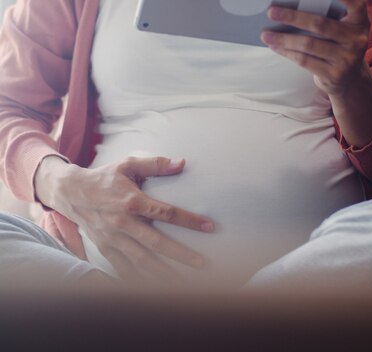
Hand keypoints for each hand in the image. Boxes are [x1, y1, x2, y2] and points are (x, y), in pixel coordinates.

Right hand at [35, 156, 213, 279]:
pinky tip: (154, 289)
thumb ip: (156, 165)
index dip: (188, 220)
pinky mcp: (105, 248)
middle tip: (202, 264)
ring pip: (141, 260)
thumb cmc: (104, 178)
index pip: (166, 213)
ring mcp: (113, 239)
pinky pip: (123, 268)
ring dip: (163, 273)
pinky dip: (137, 280)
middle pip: (156, 243)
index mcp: (131, 202)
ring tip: (183, 282)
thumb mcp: (128, 165)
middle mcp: (122, 223)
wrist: (70, 192)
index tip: (209, 227)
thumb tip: (182, 162)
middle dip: (181, 254)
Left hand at [261, 0, 370, 96]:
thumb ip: (328, 16)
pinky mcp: (334, 75)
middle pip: (320, 24)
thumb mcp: (342, 29)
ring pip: (308, 45)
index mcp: (360, 21)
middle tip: (271, 12)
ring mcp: (347, 59)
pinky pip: (304, 61)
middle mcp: (356, 40)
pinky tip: (275, 46)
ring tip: (265, 34)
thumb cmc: (339, 45)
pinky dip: (287, 52)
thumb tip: (290, 6)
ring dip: (284, 38)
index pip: (355, 3)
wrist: (350, 80)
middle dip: (292, 17)